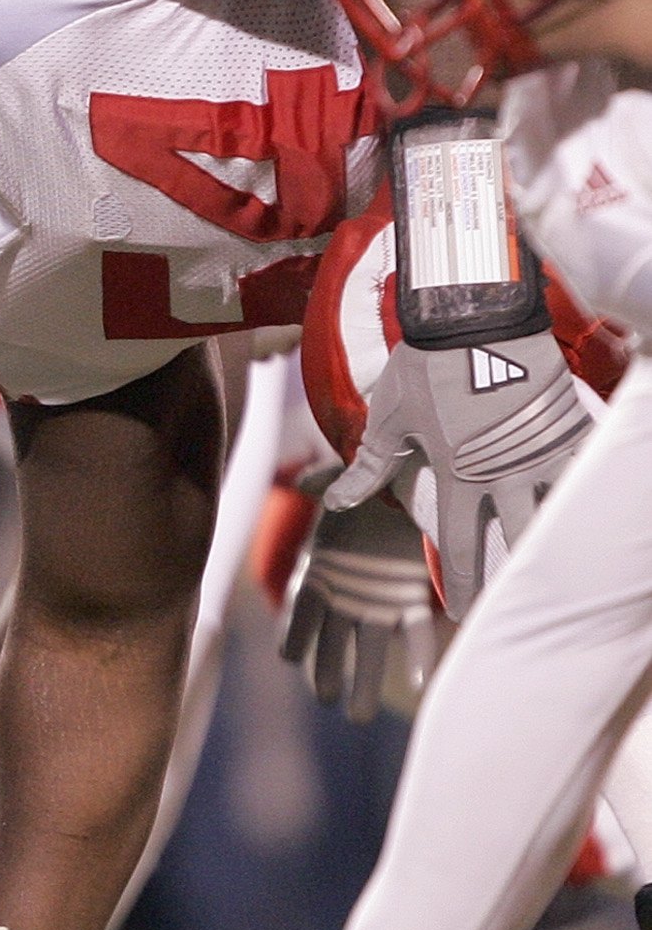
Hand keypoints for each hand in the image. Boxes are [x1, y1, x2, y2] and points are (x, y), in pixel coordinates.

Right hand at [279, 493, 442, 722]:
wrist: (405, 492)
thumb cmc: (366, 487)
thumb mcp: (344, 481)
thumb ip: (326, 485)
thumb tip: (304, 483)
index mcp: (318, 573)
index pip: (300, 610)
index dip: (294, 633)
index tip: (290, 657)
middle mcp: (344, 595)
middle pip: (331, 642)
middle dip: (328, 673)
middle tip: (329, 700)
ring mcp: (377, 603)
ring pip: (367, 649)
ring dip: (363, 682)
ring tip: (359, 716)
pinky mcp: (412, 601)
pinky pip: (413, 633)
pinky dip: (417, 658)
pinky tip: (423, 683)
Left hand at [324, 327, 588, 612]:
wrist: (475, 316)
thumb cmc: (425, 366)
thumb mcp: (388, 419)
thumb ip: (368, 466)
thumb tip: (334, 502)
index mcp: (458, 476)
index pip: (459, 545)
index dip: (462, 584)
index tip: (464, 613)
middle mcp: (506, 473)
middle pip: (517, 540)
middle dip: (517, 576)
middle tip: (517, 604)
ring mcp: (544, 452)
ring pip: (559, 512)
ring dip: (558, 542)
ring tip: (560, 571)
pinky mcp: (571, 427)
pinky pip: (588, 472)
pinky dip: (589, 495)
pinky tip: (595, 520)